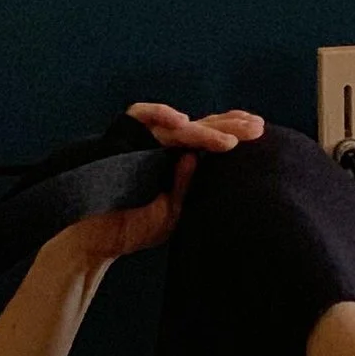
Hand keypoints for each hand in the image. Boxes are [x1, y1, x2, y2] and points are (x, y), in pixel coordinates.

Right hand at [63, 102, 265, 262]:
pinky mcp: (121, 139)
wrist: (94, 241)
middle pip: (200, 126)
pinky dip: (158, 114)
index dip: (231, 131)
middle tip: (257, 128)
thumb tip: (199, 159)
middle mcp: (161, 145)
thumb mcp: (174, 213)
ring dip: (205, 129)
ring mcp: (142, 139)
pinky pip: (138, 116)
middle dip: (229, 126)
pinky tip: (182, 121)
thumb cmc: (133, 228)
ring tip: (229, 141)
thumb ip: (188, 188)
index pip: (208, 137)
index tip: (260, 132)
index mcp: (176, 160)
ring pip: (178, 125)